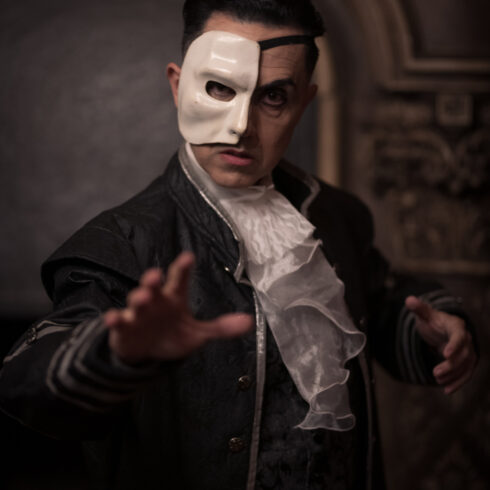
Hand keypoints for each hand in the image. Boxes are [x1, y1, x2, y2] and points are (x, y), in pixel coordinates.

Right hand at [104, 252, 252, 363]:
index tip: (188, 257)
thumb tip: (250, 322)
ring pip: (136, 301)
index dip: (183, 269)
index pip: (180, 280)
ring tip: (141, 296)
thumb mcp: (198, 332)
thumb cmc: (173, 333)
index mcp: (174, 298)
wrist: (148, 351)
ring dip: (137, 297)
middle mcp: (155, 301)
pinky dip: (115, 320)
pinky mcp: (124, 328)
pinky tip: (114, 318)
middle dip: (153, 279)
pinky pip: (118, 322)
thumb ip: (221, 327)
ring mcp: (138, 313)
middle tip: (156, 274)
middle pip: (154, 286)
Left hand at [405, 296, 476, 394]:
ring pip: (466, 366)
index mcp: (456, 326)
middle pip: (463, 354)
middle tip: (435, 373)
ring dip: (454, 376)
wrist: (441, 328)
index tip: (445, 354)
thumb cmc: (432, 320)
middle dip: (451, 365)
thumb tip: (409, 299)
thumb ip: (419, 308)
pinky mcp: (467, 361)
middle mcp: (466, 338)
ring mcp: (468, 350)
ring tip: (439, 382)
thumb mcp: (425, 314)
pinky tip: (448, 390)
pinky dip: (459, 382)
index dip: (454, 345)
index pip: (458, 336)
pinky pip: (466, 373)